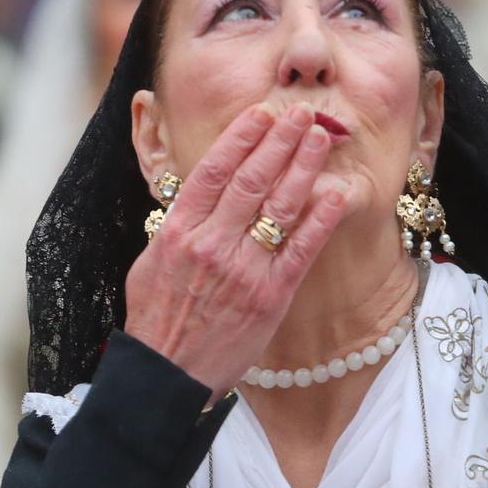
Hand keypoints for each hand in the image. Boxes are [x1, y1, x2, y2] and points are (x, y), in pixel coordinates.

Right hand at [124, 104, 347, 400]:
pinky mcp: (270, 297)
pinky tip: (336, 193)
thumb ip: (178, 225)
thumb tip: (199, 192)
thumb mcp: (151, 261)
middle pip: (251, 179)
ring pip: (279, 206)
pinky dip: (320, 220)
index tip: (260, 112)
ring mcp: (243, 270)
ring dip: (303, 166)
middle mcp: (212, 245)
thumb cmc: (157, 318)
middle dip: (279, 140)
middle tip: (301, 113)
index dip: (240, 137)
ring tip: (320, 137)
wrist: (166, 375)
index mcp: (179, 232)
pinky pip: (300, 250)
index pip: (213, 170)